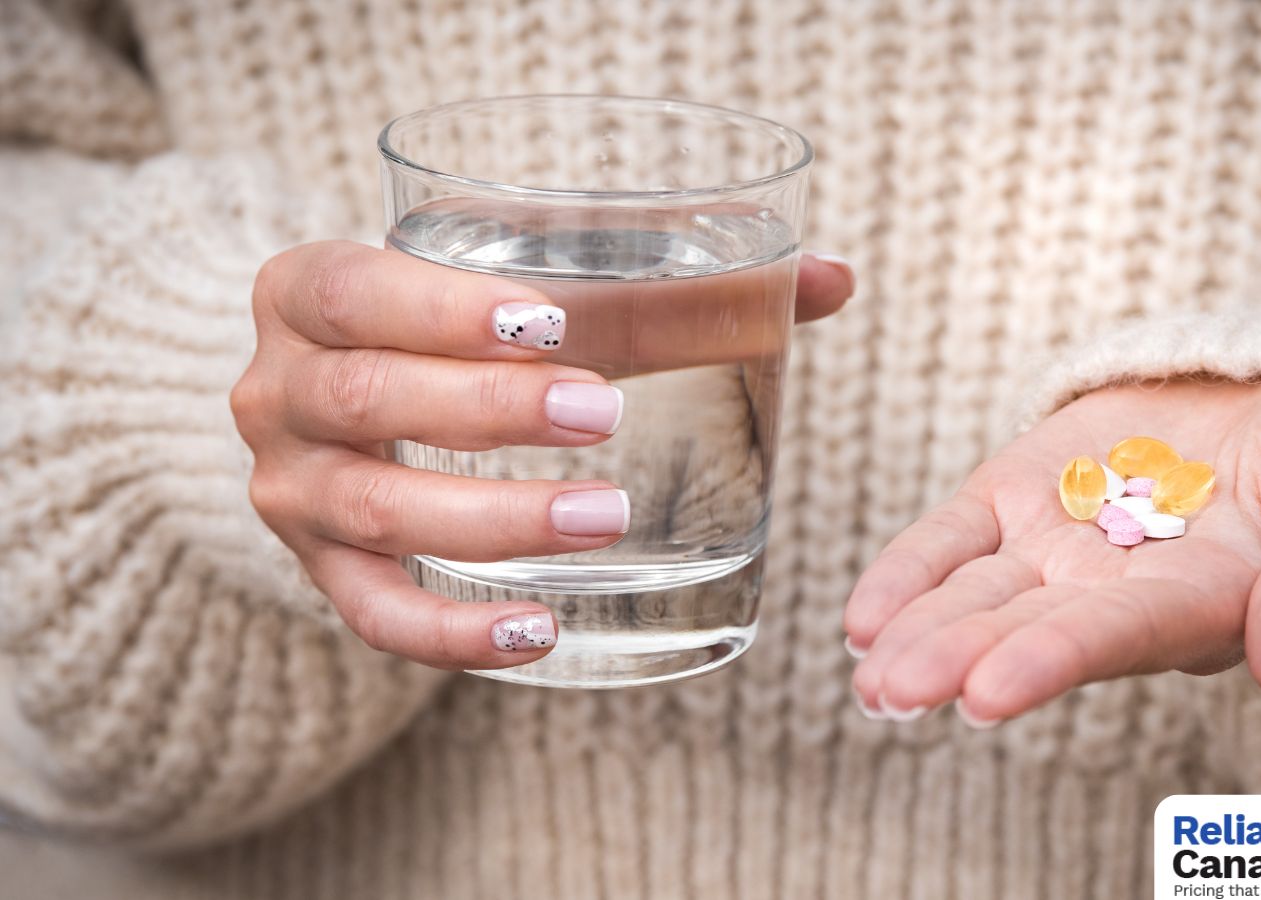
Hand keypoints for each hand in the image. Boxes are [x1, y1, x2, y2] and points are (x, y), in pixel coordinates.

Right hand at [232, 240, 851, 667]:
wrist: (341, 391)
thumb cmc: (457, 326)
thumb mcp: (530, 286)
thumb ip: (674, 282)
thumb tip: (834, 280)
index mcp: (310, 291)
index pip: (354, 290)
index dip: (439, 308)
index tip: (549, 321)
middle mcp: (274, 388)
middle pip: (366, 399)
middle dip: (487, 410)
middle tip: (607, 414)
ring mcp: (289, 489)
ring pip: (375, 512)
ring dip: (491, 520)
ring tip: (606, 517)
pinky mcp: (321, 573)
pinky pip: (375, 618)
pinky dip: (454, 631)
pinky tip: (541, 631)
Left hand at [844, 375, 1260, 723]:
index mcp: (1200, 606)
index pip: (1114, 638)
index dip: (1049, 661)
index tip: (984, 693)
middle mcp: (1116, 592)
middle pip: (1025, 629)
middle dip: (956, 660)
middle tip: (891, 693)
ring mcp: (1062, 543)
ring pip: (978, 594)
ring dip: (919, 630)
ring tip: (866, 665)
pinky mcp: (1025, 491)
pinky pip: (955, 537)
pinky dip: (910, 572)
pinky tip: (863, 615)